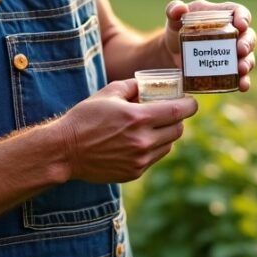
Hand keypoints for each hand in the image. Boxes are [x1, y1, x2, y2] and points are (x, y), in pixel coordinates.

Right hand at [57, 79, 196, 183]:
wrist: (65, 150)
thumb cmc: (85, 117)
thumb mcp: (108, 93)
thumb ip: (132, 86)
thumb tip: (148, 83)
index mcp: (138, 118)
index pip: (178, 111)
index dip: (190, 105)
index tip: (191, 102)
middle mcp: (143, 141)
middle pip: (178, 130)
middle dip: (178, 119)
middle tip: (170, 112)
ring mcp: (139, 159)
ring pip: (168, 145)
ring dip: (166, 135)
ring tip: (153, 127)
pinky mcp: (134, 172)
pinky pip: (154, 158)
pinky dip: (153, 148)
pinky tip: (139, 141)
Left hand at [163, 0, 256, 91]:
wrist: (172, 51)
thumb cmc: (177, 28)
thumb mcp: (174, 18)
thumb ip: (173, 10)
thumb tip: (179, 8)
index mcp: (223, 15)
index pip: (239, 12)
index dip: (243, 18)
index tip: (241, 26)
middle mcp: (233, 33)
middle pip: (248, 36)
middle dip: (247, 43)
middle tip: (241, 50)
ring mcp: (232, 53)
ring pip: (248, 56)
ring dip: (248, 62)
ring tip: (242, 70)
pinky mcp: (228, 70)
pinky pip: (240, 76)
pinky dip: (243, 81)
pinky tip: (242, 86)